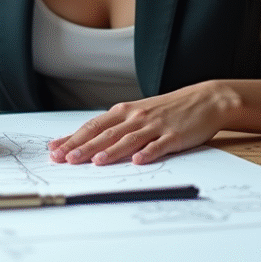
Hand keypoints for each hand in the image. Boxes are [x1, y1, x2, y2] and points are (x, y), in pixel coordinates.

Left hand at [47, 81, 240, 165]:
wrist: (204, 100)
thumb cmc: (169, 110)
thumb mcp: (139, 114)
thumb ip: (117, 127)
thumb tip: (89, 142)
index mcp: (125, 112)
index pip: (93, 126)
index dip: (74, 138)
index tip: (55, 150)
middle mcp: (137, 117)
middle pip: (106, 133)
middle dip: (84, 147)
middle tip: (65, 159)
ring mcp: (155, 126)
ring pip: (129, 139)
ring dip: (111, 151)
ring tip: (95, 162)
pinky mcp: (174, 136)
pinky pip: (159, 145)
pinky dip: (148, 153)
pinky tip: (138, 161)